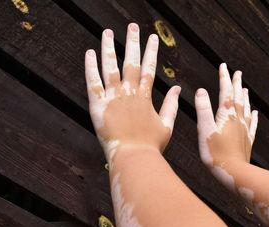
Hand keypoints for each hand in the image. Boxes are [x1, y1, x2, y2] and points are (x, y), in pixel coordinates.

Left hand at [85, 23, 180, 163]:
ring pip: (110, 66)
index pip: (149, 68)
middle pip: (130, 61)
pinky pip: (92, 82)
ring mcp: (113, 97)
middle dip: (132, 42)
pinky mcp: (98, 105)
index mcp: (145, 97)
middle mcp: (129, 92)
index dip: (150, 51)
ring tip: (107, 32)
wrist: (133, 157)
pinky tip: (89, 53)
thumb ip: (172, 105)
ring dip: (109, 48)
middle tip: (131, 25)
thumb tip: (179, 88)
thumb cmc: (151, 145)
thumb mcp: (167, 125)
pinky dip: (90, 67)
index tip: (152, 37)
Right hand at [195, 63, 257, 188]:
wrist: (233, 172)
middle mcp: (237, 120)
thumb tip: (201, 90)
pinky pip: (252, 124)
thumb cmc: (215, 153)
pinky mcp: (247, 141)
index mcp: (226, 116)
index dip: (224, 78)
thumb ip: (203, 109)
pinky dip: (253, 116)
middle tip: (237, 72)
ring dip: (245, 97)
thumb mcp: (205, 130)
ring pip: (245, 109)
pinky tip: (255, 113)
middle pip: (238, 98)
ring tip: (245, 88)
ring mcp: (244, 130)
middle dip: (236, 84)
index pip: (226, 92)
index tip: (224, 66)